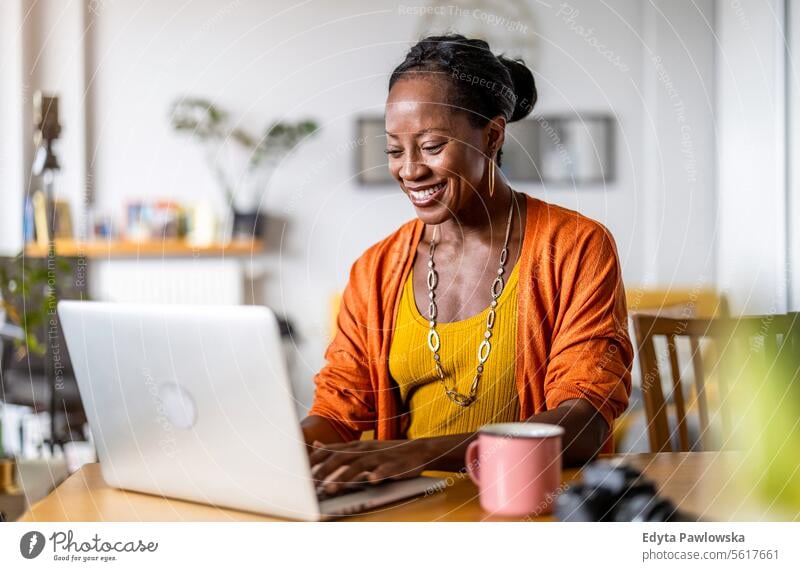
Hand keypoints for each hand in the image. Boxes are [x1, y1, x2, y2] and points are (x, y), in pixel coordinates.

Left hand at [308, 439, 432, 494]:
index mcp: (355, 447)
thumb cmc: (385, 453)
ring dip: (344, 477)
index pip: (330, 452)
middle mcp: (365, 450)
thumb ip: (338, 449)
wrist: (417, 451)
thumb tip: (315, 446)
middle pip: (341, 458)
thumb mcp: (361, 449)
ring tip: (331, 489)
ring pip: (359, 466)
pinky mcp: (395, 465)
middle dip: (324, 471)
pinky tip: (373, 481)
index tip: (299, 471)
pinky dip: (379, 475)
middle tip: (310, 484)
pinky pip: (386, 470)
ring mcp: (379, 457)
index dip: (314, 460)